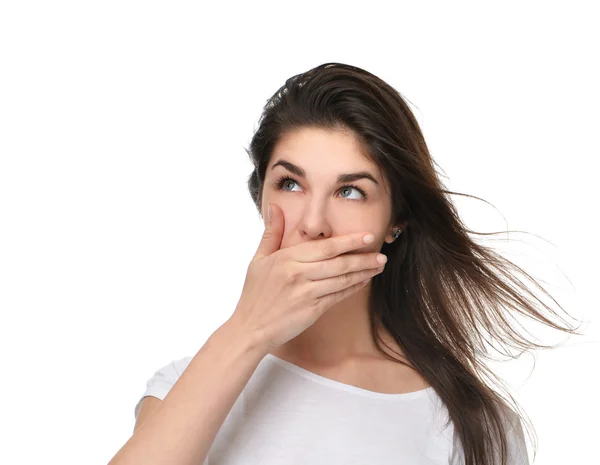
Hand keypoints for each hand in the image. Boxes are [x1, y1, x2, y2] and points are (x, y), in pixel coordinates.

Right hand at [228, 202, 385, 352]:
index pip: (325, 247)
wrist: (250, 328)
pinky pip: (338, 296)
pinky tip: (363, 282)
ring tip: (378, 266)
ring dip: (363, 273)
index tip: (367, 236)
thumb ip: (272, 232)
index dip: (349, 241)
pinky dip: (353, 288)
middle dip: (363, 257)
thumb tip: (274, 207)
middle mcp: (299, 274)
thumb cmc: (254, 294)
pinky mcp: (312, 310)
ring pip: (342, 280)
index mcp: (287, 258)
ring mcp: (307, 293)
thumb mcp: (258, 260)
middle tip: (381, 254)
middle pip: (339, 263)